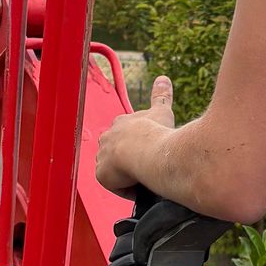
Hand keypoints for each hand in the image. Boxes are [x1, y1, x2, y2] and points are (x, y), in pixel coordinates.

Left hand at [95, 74, 174, 195]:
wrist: (147, 151)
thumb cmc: (155, 131)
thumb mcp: (161, 112)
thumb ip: (161, 96)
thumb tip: (163, 77)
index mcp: (120, 123)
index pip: (124, 135)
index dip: (136, 143)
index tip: (148, 148)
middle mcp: (107, 138)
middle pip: (115, 152)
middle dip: (128, 159)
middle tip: (146, 165)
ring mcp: (102, 157)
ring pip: (114, 170)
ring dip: (127, 174)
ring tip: (145, 176)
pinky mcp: (102, 175)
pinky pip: (116, 186)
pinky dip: (127, 187)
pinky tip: (141, 185)